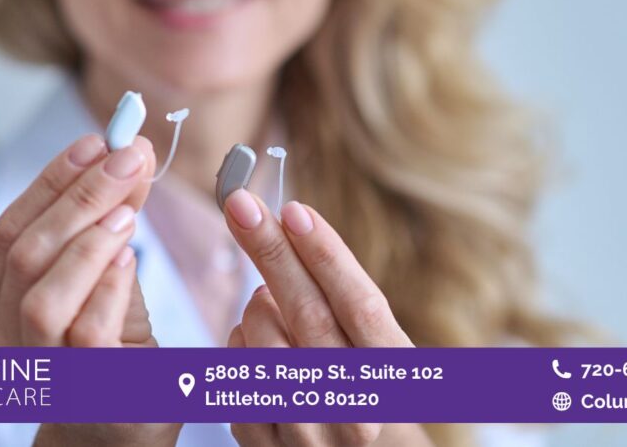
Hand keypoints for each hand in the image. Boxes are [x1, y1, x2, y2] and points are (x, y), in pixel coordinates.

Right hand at [0, 132, 179, 446]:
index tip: (96, 142)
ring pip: (42, 299)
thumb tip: (130, 154)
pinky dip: (106, 288)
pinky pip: (84, 336)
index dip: (51, 182)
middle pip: (24, 255)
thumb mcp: (99, 283)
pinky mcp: (83, 395)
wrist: (117, 434)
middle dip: (78, 197)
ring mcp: (35, 377)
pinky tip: (131, 257)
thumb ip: (106, 226)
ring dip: (88, 241)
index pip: (6, 232)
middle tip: (129, 157)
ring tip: (128, 207)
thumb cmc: (107, 352)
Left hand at [222, 191, 425, 445]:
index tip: (294, 209)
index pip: (361, 305)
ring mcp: (310, 437)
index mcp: (392, 375)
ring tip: (272, 305)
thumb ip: (339, 294)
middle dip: (271, 252)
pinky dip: (238, 346)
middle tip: (240, 204)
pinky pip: (234, 376)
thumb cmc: (359, 382)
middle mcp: (357, 412)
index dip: (326, 255)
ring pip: (263, 341)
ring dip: (257, 306)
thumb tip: (289, 226)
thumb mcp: (372, 342)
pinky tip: (255, 347)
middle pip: (308, 316)